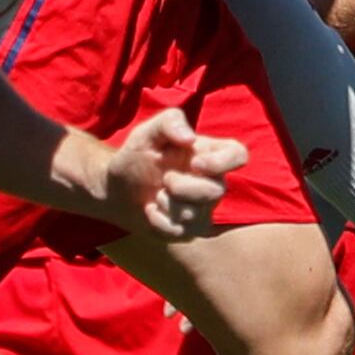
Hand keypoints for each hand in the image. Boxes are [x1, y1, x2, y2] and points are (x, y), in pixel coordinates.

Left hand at [102, 108, 246, 239]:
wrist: (117, 188)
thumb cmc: (137, 155)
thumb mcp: (147, 132)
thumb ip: (169, 123)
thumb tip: (190, 139)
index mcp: (208, 154)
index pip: (238, 155)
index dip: (224, 162)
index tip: (195, 162)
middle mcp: (211, 181)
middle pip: (217, 191)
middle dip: (183, 187)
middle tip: (165, 178)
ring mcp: (202, 208)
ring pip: (197, 215)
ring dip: (168, 203)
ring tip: (156, 194)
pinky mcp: (188, 230)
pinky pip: (181, 232)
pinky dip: (159, 221)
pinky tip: (151, 210)